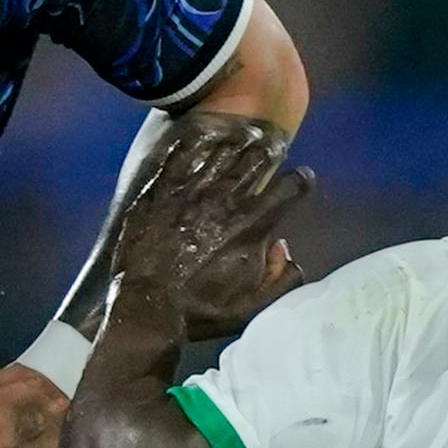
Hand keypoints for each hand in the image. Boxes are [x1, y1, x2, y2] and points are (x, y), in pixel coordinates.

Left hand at [111, 116, 317, 336]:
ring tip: (240, 137)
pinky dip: (194, 143)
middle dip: (266, 153)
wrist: (146, 307)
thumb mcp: (252, 307)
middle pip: (256, 159)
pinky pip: (182, 154)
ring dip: (235, 142)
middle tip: (267, 149)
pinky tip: (200, 138)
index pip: (289, 188)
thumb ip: (281, 278)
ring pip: (222, 150)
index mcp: (253, 225)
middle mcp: (227, 200)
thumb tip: (284, 248)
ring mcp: (192, 190)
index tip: (301, 180)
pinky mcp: (162, 189)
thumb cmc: (201, 310)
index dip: (301, 180)